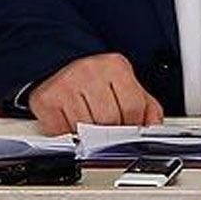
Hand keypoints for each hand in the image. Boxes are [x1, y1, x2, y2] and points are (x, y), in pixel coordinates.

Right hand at [27, 53, 164, 134]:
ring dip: (89, 134)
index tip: (128, 128)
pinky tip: (70, 121)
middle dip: (111, 131)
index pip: (133, 106)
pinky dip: (68, 134)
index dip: (133, 124)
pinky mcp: (47, 99)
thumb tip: (154, 127)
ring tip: (88, 122)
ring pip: (86, 128)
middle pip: (110, 119)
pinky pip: (63, 131)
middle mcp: (90, 71)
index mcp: (115, 66)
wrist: (58, 65)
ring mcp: (67, 84)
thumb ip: (146, 106)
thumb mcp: (125, 85)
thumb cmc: (94, 79)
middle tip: (106, 128)